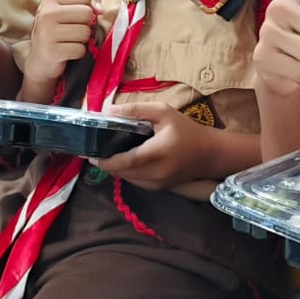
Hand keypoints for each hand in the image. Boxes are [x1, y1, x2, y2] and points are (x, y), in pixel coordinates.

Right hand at [23, 0, 96, 89]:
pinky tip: (67, 53)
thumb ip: (88, 2)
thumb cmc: (58, 32)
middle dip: (85, 25)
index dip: (86, 9)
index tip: (74, 17)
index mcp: (51, 0)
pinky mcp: (51, 52)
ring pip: (85, 32)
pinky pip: (80, 49)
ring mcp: (47, 33)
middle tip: (71, 32)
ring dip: (82, 40)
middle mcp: (47, 14)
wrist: (39, 60)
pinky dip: (78, 53)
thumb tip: (100, 9)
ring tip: (68, 42)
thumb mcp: (68, 11)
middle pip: (87, 13)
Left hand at [96, 102, 217, 189]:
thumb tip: (108, 111)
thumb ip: (136, 110)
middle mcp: (157, 173)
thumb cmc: (187, 130)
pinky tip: (124, 161)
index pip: (125, 161)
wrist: (210, 154)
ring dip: (115, 169)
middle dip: (106, 164)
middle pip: (123, 172)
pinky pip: (136, 182)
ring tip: (107, 154)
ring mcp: (158, 184)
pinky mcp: (159, 188)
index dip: (105, 160)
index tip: (89, 154)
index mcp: (158, 153)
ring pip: (127, 179)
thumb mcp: (163, 112)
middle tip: (94, 151)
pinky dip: (127, 173)